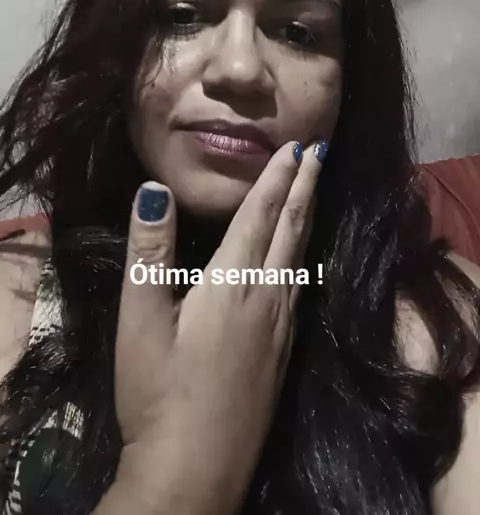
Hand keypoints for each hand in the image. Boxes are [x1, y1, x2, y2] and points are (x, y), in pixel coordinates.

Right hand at [101, 141, 322, 514]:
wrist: (196, 470)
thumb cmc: (159, 392)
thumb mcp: (141, 320)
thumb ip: (149, 253)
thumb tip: (155, 189)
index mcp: (233, 284)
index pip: (260, 216)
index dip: (276, 178)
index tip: (296, 147)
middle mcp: (267, 298)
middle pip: (291, 230)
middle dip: (304, 187)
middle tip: (318, 152)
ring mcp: (280, 327)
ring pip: (300, 256)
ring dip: (307, 216)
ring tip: (312, 191)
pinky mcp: (282, 352)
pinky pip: (298, 284)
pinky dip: (302, 252)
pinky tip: (298, 259)